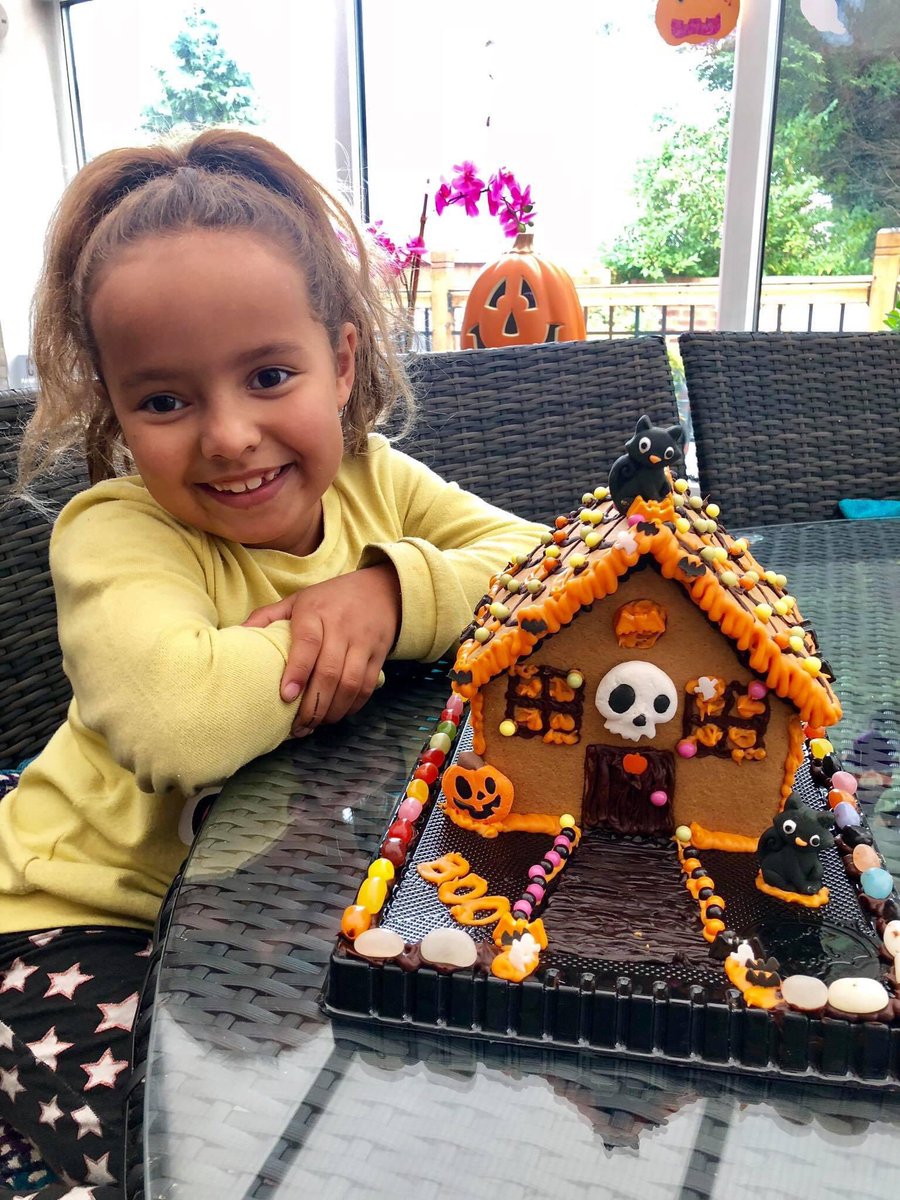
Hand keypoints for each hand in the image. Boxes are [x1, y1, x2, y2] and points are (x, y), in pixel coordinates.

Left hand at [241, 564, 400, 734]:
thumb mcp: (297, 600)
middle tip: (298, 725)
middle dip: (314, 704)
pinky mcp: (379, 655)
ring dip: (333, 710)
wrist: (379, 590)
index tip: (286, 696)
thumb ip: (267, 616)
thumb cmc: (330, 599)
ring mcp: (363, 642)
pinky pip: (366, 686)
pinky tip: (337, 714)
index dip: (297, 671)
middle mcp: (341, 627)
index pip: (308, 643)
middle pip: (330, 671)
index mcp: (316, 612)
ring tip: (316, 724)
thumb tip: (237, 635)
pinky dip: (352, 706)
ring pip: (350, 683)